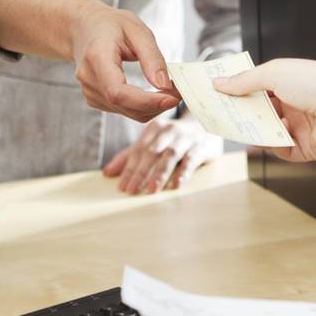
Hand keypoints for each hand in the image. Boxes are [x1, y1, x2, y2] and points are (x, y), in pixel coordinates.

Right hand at [0, 0, 179, 121]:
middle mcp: (89, 78)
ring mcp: (90, 92)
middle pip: (125, 106)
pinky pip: (124, 111)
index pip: (118, 92)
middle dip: (157, 104)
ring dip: (153, 107)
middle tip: (179, 91)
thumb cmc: (110, 26)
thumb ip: (152, 57)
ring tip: (168, 89)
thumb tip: (164, 85)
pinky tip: (152, 93)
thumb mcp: (136, 30)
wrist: (84, 28)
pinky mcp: (95, 100)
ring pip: (128, 112)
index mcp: (96, 57)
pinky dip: (143, 106)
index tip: (172, 97)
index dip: (146, 101)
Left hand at [103, 117, 223, 193]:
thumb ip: (130, 157)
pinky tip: (176, 184)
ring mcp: (186, 138)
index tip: (122, 187)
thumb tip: (107, 173)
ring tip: (151, 190)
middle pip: (151, 153)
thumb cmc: (175, 138)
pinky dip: (184, 172)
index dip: (129, 169)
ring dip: (160, 173)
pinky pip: (191, 159)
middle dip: (141, 172)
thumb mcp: (152, 143)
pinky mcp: (201, 147)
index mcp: (154, 129)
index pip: (138, 151)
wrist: (208, 124)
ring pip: (170, 156)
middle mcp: (169, 131)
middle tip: (132, 191)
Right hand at [213, 59, 315, 158]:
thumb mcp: (274, 73)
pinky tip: (275, 139)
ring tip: (242, 128)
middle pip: (261, 112)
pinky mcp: (306, 148)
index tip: (218, 93)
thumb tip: (219, 83)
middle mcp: (296, 103)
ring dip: (256, 131)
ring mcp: (301, 126)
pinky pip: (282, 150)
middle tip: (221, 115)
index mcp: (290, 82)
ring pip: (268, 132)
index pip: (258, 86)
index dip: (239, 90)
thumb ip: (244, 81)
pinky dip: (275, 146)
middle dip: (242, 113)